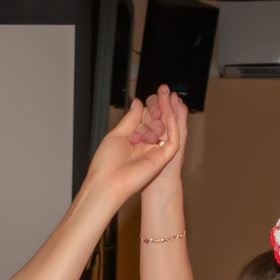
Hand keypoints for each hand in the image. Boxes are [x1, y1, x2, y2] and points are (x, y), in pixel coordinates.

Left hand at [84, 86, 185, 210]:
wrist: (107, 182)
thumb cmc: (106, 163)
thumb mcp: (117, 135)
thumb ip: (130, 119)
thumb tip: (138, 103)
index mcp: (134, 141)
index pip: (146, 121)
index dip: (148, 110)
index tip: (147, 100)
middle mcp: (146, 146)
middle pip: (158, 124)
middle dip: (159, 110)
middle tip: (160, 97)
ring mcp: (155, 152)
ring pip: (167, 131)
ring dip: (167, 114)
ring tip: (167, 99)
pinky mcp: (162, 159)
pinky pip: (173, 142)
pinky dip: (173, 128)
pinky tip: (169, 115)